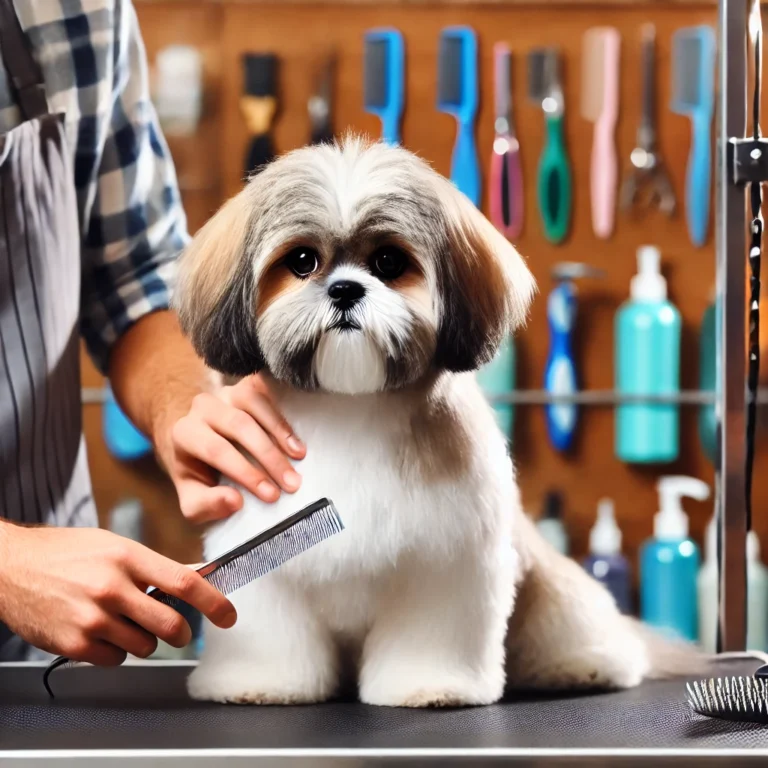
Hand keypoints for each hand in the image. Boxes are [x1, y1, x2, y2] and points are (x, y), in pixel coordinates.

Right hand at [0, 523, 235, 664]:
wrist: (10, 567)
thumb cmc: (65, 552)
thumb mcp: (113, 545)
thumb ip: (150, 565)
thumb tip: (192, 581)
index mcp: (128, 556)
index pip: (183, 582)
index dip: (213, 602)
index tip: (228, 616)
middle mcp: (112, 587)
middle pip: (170, 624)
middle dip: (181, 632)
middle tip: (177, 629)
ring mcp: (93, 618)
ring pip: (145, 646)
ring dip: (144, 640)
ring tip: (124, 621)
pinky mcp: (74, 643)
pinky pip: (115, 659)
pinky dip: (116, 651)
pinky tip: (101, 631)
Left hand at [164, 375, 305, 523]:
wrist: (198, 442)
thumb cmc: (199, 473)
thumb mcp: (194, 499)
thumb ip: (207, 505)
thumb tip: (235, 501)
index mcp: (185, 433)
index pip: (217, 450)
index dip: (247, 472)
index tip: (272, 495)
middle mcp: (203, 407)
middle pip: (239, 426)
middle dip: (269, 457)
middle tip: (292, 483)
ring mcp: (226, 392)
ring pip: (255, 405)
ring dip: (280, 434)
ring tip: (299, 458)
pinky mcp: (246, 386)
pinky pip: (267, 396)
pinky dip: (283, 421)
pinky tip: (296, 444)